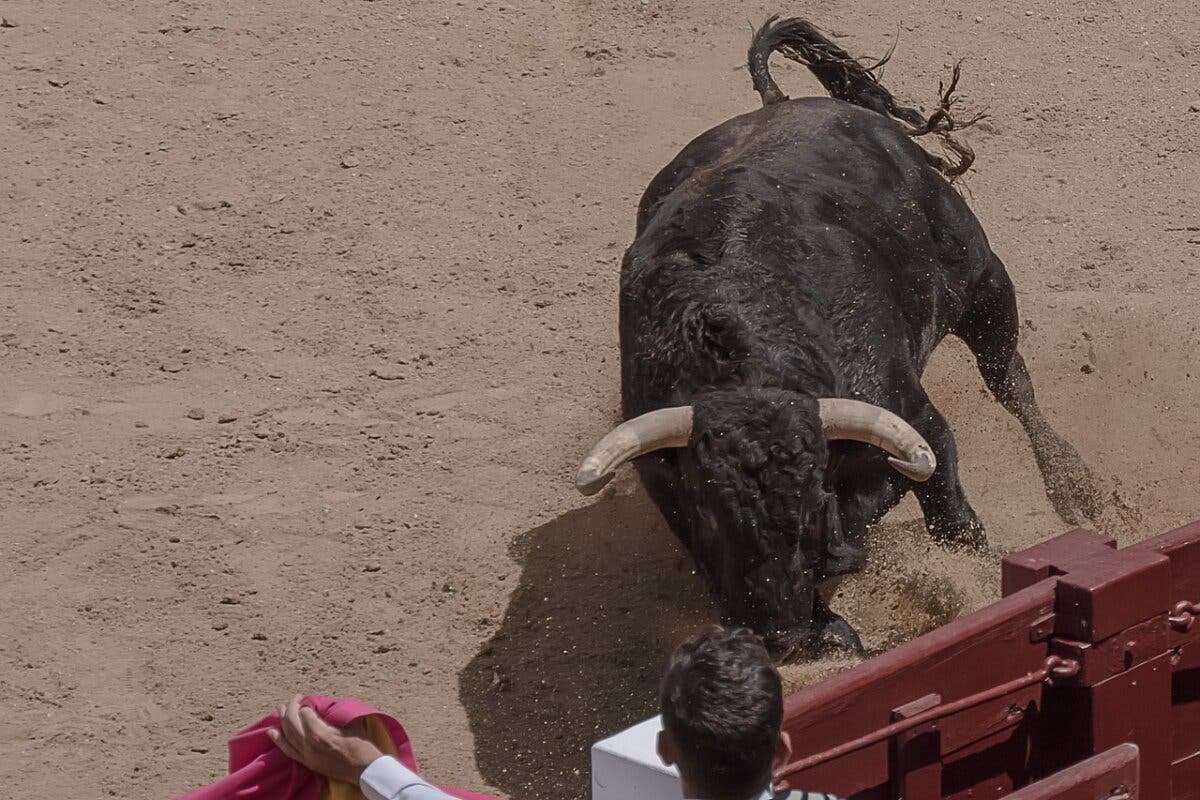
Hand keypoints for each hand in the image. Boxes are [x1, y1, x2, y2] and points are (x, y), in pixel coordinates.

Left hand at [267, 695, 383, 784]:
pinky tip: (272, 731)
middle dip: (291, 707)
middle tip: (296, 698)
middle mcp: (309, 744)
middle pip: (292, 721)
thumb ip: (334, 713)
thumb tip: (324, 703)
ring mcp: (306, 755)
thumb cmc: (361, 744)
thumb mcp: (350, 723)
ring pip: (287, 735)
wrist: (364, 770)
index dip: (307, 703)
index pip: (305, 712)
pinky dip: (279, 740)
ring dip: (282, 719)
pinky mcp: (307, 762)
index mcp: (320, 732)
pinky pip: (288, 750)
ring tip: (280, 708)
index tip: (311, 700)